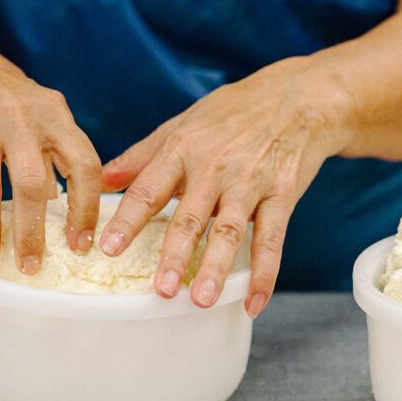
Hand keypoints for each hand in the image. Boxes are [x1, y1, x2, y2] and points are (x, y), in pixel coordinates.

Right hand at [0, 27, 101, 271]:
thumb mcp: (36, 108)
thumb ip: (53, 150)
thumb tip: (64, 204)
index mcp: (53, 113)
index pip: (84, 165)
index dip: (86, 209)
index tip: (81, 244)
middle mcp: (19, 115)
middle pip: (33, 185)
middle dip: (33, 233)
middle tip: (32, 267)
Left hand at [100, 57, 346, 316]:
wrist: (298, 97)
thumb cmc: (234, 112)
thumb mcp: (183, 123)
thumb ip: (142, 155)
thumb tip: (102, 179)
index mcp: (183, 149)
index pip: (149, 189)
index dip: (128, 220)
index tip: (107, 247)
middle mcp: (215, 167)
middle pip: (190, 217)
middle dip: (175, 255)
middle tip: (161, 290)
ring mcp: (250, 183)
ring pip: (229, 231)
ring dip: (215, 267)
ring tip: (201, 300)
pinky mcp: (282, 195)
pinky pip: (272, 239)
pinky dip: (264, 274)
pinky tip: (253, 303)